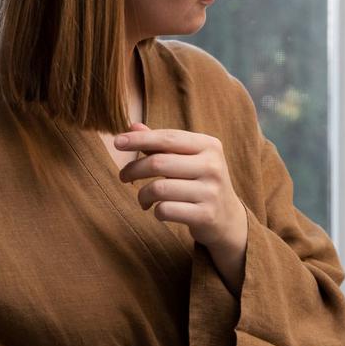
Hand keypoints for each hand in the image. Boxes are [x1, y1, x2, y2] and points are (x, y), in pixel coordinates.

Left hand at [116, 123, 247, 256]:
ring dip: (142, 195)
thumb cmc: (200, 182)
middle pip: (158, 162)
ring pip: (158, 189)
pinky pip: (165, 210)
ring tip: (143, 199)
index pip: (167, 138)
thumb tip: (132, 126)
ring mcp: (211, 191)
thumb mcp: (187, 159)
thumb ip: (161, 144)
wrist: (228, 219)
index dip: (139, 139)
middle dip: (133, 169)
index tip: (116, 142)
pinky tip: (158, 211)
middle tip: (123, 176)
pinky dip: (155, 211)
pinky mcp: (205, 215)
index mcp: (209, 145)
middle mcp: (213, 166)